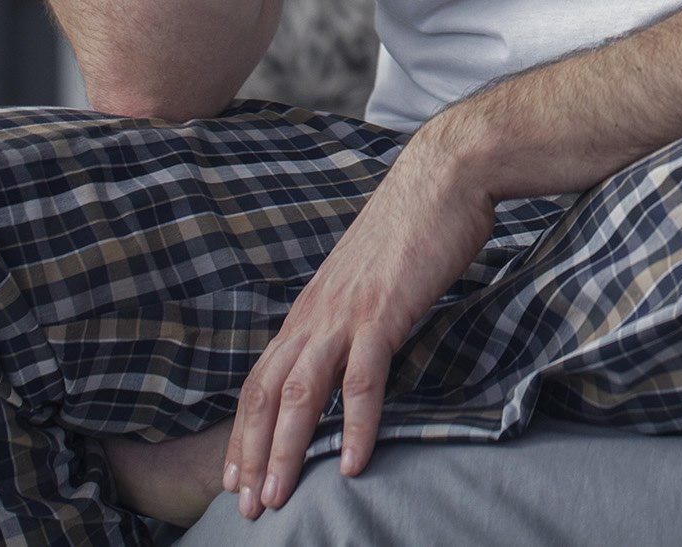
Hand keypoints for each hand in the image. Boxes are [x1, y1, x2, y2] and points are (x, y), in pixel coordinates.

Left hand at [223, 136, 497, 517]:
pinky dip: (355, 424)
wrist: (446, 173)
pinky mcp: (384, 310)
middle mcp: (317, 312)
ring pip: (302, 393)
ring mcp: (347, 312)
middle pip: (267, 393)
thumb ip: (353, 313)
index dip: (245, 430)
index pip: (261, 378)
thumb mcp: (370, 275)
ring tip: (279, 497)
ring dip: (287, 450)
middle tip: (244, 507)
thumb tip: (354, 348)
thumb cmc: (417, 223)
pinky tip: (353, 463)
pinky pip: (363, 379)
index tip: (235, 475)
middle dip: (252, 454)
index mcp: (312, 306)